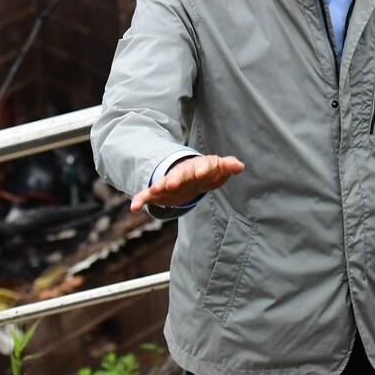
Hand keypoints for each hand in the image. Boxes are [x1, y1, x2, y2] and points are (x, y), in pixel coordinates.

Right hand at [129, 154, 244, 211]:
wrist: (191, 176)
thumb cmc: (208, 173)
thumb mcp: (218, 169)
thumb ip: (228, 166)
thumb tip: (240, 166)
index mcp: (197, 167)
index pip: (201, 166)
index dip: (203, 169)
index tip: (203, 172)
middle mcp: (181, 173)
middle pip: (179, 174)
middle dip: (176, 178)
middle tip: (172, 184)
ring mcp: (169, 182)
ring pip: (162, 183)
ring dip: (158, 186)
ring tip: (153, 191)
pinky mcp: (159, 192)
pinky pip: (147, 195)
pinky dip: (140, 200)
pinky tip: (133, 207)